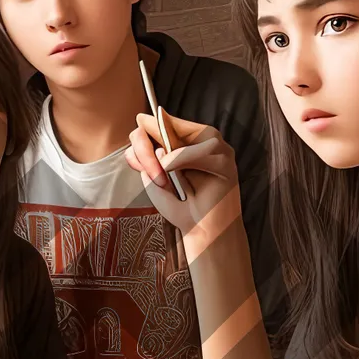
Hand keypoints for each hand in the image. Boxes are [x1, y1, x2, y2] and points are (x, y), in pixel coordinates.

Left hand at [125, 111, 240, 243]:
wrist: (202, 234)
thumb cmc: (182, 210)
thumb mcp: (156, 179)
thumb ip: (148, 156)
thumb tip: (143, 127)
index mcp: (186, 143)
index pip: (162, 124)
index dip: (143, 134)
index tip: (133, 155)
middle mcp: (202, 141)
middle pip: (167, 125)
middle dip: (146, 145)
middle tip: (142, 167)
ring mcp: (217, 148)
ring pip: (182, 135)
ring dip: (163, 159)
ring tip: (161, 180)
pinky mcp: (225, 160)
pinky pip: (200, 149)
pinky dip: (180, 159)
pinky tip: (170, 171)